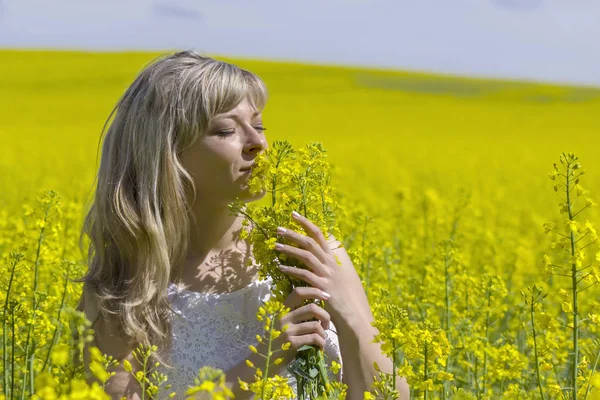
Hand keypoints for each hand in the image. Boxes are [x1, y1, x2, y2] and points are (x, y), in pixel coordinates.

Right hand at [273, 286, 331, 366]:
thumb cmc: (276, 343)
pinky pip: (314, 338)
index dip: (315, 291)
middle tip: (326, 325)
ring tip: (322, 340)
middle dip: (325, 316)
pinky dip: (321, 343)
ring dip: (324, 334)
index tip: (326, 296)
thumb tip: (318, 310)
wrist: (262, 363)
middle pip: (312, 307)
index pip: (298, 292)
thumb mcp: (283, 326)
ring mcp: (287, 330)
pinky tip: (320, 348)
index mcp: (282, 311)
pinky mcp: (291, 343)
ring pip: (315, 325)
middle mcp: (283, 318)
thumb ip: (296, 316)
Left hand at [274, 211, 371, 328]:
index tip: (293, 214)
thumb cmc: (342, 298)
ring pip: (306, 255)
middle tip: (277, 228)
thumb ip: (325, 266)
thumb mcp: (336, 277)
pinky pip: (305, 275)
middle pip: (310, 242)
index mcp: (333, 258)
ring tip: (275, 246)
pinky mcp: (323, 287)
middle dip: (293, 233)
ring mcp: (327, 275)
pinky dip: (291, 270)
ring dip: (290, 249)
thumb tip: (314, 255)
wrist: (353, 315)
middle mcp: (330, 263)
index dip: (306, 223)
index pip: (319, 234)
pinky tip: (280, 268)